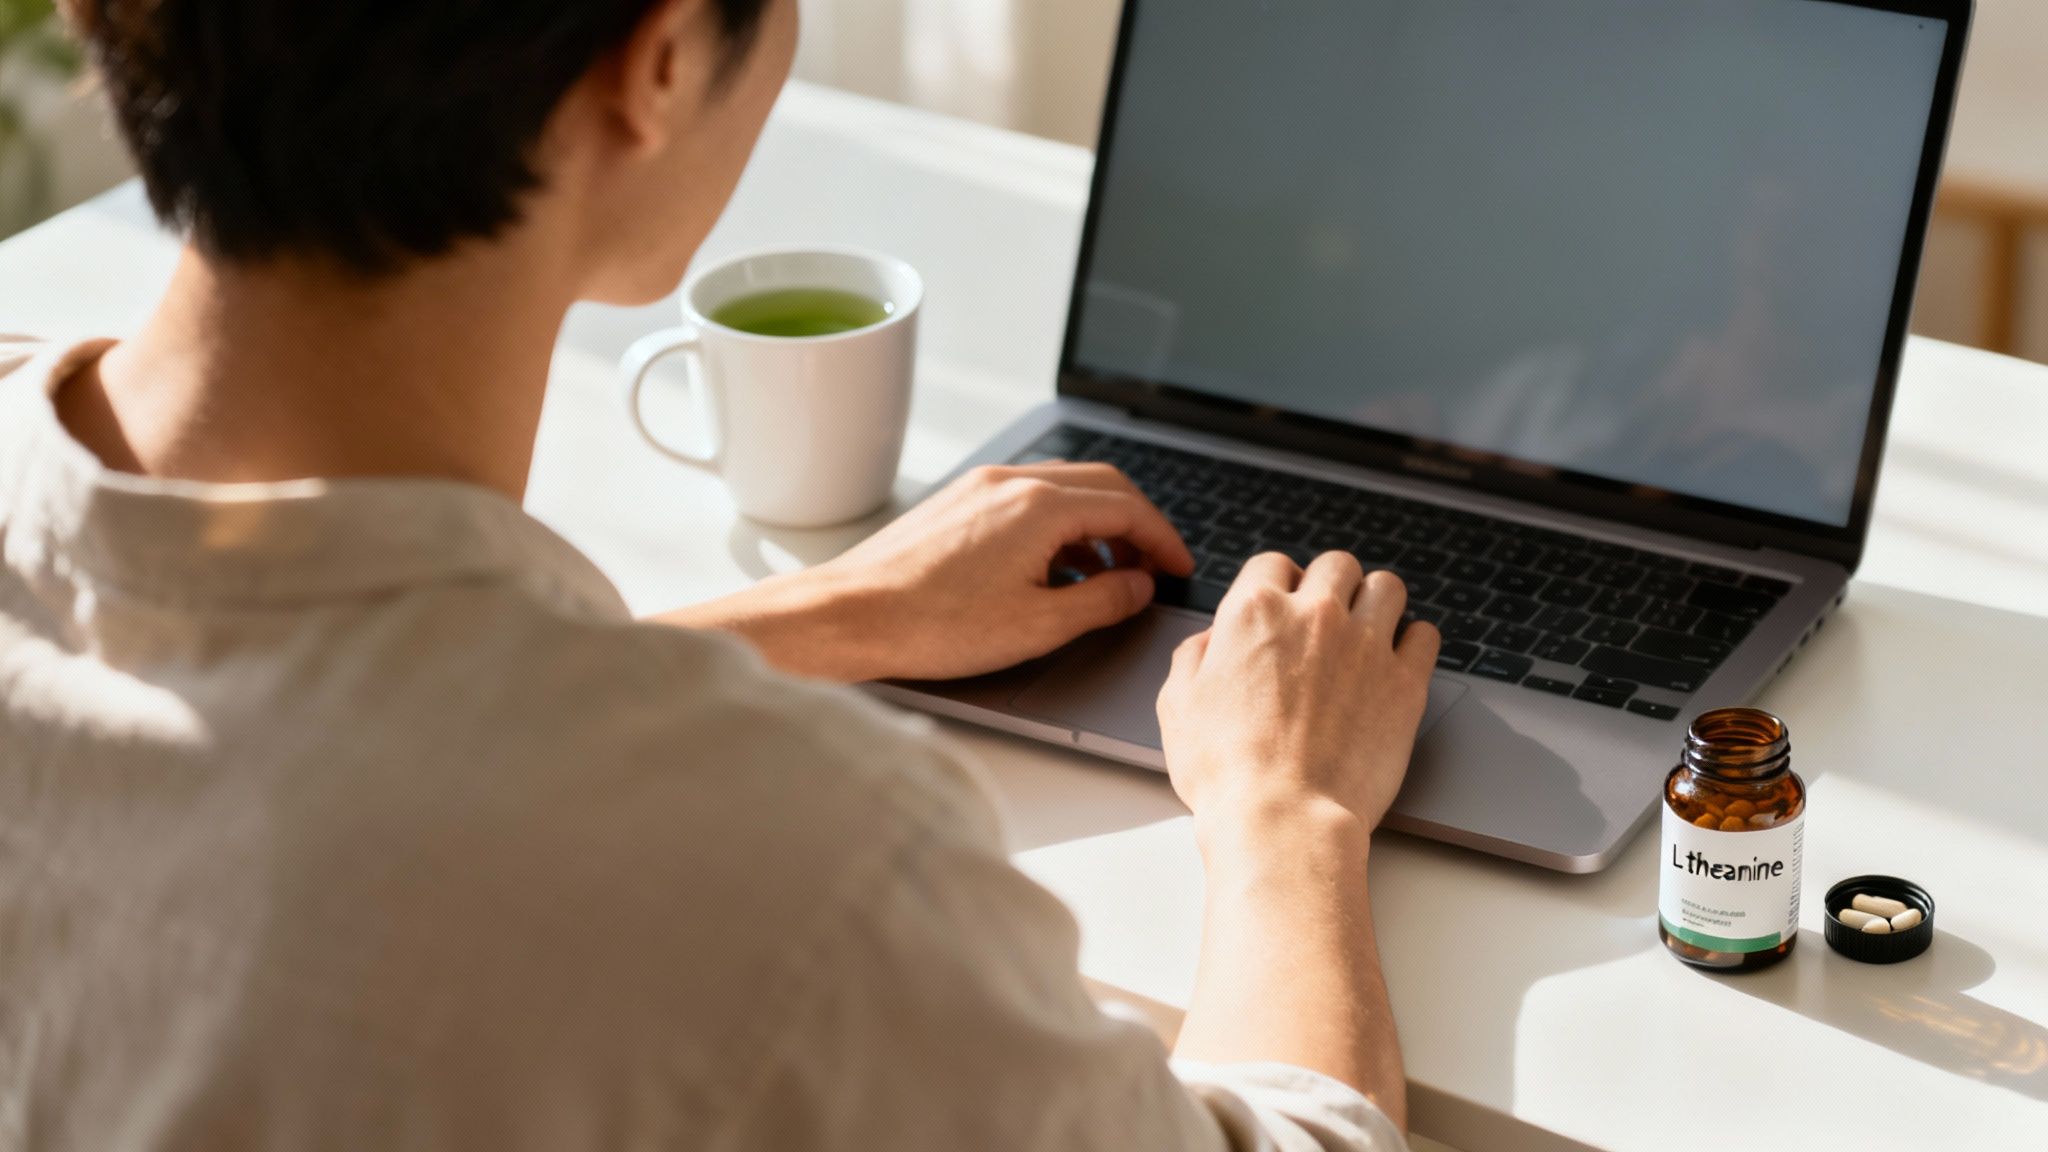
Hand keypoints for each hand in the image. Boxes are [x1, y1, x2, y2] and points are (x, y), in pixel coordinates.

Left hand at [818, 461, 1195, 679]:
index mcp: (1037, 506)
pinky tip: (1051, 570)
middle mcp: (1009, 482)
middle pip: (1099, 484)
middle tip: (1152, 569)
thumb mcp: (1037, 627)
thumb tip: (1137, 587)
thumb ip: (1102, 602)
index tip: (1178, 569)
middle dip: (1135, 524)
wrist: (847, 617)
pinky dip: (1055, 526)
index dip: (1163, 539)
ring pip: (1060, 489)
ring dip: (1095, 524)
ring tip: (1105, 575)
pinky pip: (1023, 500)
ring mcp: (977, 487)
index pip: (1127, 506)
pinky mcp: (954, 503)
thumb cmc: (931, 625)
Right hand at [1157, 553, 1439, 846]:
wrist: (1283, 817)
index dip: (1276, 583)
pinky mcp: (1405, 682)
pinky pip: (1426, 635)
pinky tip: (1400, 659)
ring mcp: (1366, 645)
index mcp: (1255, 612)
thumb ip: (1194, 657)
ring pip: (1387, 586)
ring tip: (1368, 629)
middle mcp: (1314, 616)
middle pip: (1336, 565)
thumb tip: (1211, 641)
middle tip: (1326, 616)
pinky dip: (1415, 642)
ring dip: (1376, 602)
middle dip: (1329, 585)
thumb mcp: (1178, 705)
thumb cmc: (1226, 771)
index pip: (1272, 563)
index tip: (1283, 603)